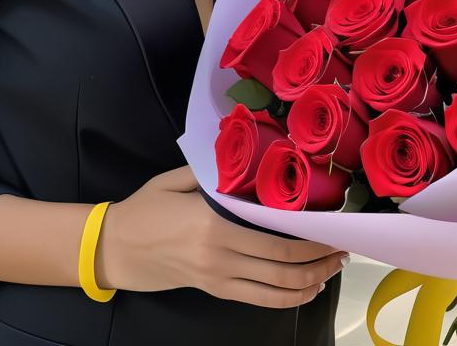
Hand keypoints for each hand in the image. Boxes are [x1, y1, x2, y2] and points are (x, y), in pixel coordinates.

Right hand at [97, 166, 347, 307]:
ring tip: (331, 269)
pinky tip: (304, 289)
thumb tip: (245, 156)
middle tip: (343, 250)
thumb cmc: (144, 209)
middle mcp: (221, 257)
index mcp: (215, 225)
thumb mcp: (177, 180)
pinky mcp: (213, 290)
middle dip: (319, 262)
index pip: (276, 240)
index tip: (334, 228)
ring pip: (276, 291)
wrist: (113, 248)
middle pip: (284, 269)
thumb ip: (212, 172)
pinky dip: (287, 299)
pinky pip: (258, 301)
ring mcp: (218, 279)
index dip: (310, 240)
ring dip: (310, 283)